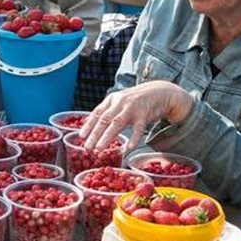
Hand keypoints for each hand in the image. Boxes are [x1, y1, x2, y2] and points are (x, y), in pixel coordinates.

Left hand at [78, 80, 192, 149]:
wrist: (160, 91)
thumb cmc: (137, 100)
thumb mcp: (120, 102)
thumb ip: (108, 111)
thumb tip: (90, 124)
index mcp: (112, 99)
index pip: (97, 113)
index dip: (88, 125)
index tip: (81, 136)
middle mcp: (120, 102)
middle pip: (104, 119)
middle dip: (94, 134)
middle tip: (87, 147)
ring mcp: (132, 107)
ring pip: (117, 123)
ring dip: (107, 137)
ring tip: (99, 149)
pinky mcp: (144, 114)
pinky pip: (138, 128)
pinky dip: (133, 138)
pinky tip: (128, 148)